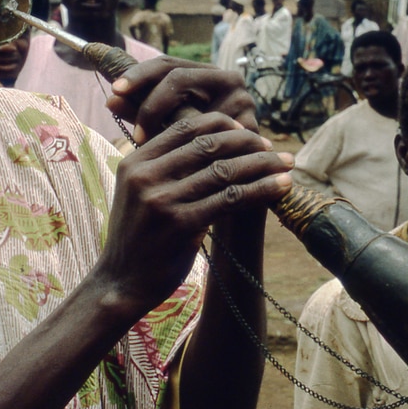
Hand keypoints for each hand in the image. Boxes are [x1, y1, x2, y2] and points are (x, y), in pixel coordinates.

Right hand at [94, 111, 291, 313]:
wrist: (120, 284)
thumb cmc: (138, 238)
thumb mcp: (139, 194)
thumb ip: (164, 168)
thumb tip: (214, 144)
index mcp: (134, 162)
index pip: (185, 128)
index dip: (222, 125)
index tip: (248, 132)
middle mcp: (145, 176)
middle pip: (208, 145)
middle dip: (248, 142)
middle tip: (273, 148)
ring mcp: (161, 200)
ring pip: (223, 170)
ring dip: (262, 165)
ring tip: (287, 164)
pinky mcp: (180, 225)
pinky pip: (230, 199)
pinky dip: (261, 190)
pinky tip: (281, 187)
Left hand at [108, 57, 257, 144]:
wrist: (235, 185)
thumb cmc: (195, 154)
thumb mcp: (163, 130)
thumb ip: (141, 114)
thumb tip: (110, 100)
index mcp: (203, 74)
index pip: (166, 64)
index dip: (138, 75)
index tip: (114, 92)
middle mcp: (226, 79)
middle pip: (178, 76)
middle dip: (149, 101)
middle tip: (133, 130)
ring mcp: (242, 100)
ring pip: (194, 102)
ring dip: (165, 122)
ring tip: (144, 143)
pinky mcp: (251, 125)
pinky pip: (210, 131)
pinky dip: (187, 142)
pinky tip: (171, 156)